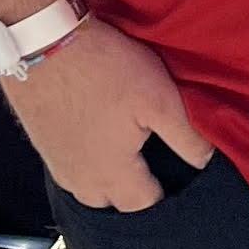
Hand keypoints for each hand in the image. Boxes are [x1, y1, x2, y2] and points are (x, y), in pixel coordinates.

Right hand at [7, 14, 215, 211]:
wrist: (44, 42)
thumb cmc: (105, 69)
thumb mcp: (160, 99)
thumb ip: (186, 138)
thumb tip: (207, 163)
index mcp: (113, 174)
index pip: (146, 206)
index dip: (167, 196)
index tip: (180, 178)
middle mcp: (80, 180)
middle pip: (114, 204)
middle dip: (135, 193)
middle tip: (155, 166)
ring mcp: (56, 163)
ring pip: (88, 189)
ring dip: (108, 181)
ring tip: (127, 156)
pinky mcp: (42, 144)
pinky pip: (69, 170)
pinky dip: (87, 163)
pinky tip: (97, 138)